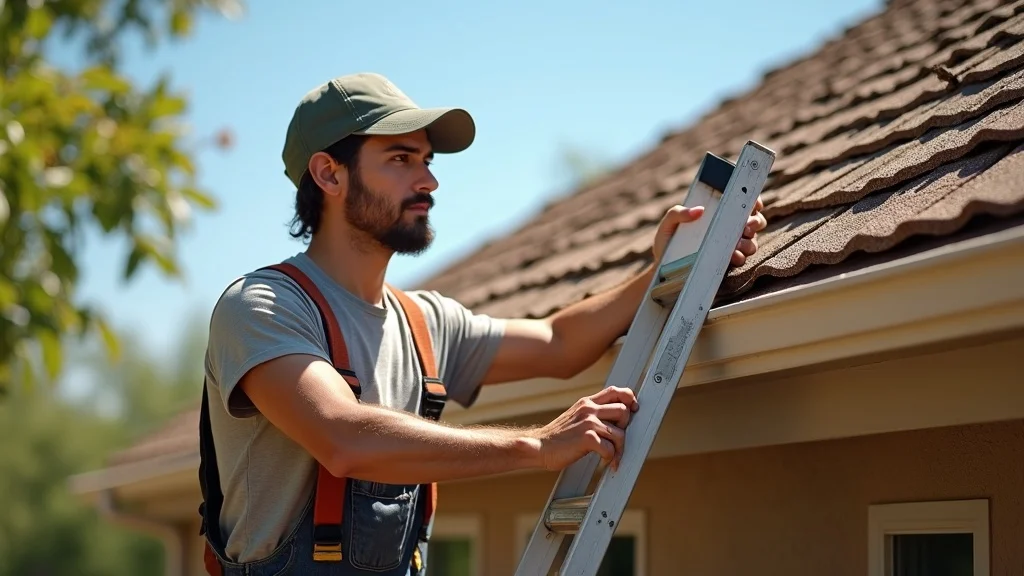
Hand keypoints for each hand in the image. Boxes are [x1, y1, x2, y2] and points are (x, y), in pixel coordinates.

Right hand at [530, 386, 638, 471]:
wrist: (539, 446)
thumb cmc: (558, 436)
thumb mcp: (576, 416)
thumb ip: (593, 412)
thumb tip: (618, 415)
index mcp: (587, 402)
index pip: (616, 391)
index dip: (629, 399)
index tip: (633, 410)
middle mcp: (589, 409)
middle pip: (624, 411)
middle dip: (625, 428)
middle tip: (615, 439)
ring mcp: (588, 423)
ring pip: (620, 433)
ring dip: (619, 449)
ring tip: (611, 456)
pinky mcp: (587, 439)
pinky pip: (610, 449)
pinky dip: (610, 458)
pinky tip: (603, 461)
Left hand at [652, 195, 766, 266]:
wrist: (663, 269)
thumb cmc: (666, 242)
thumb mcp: (668, 224)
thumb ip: (678, 213)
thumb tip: (699, 210)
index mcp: (717, 213)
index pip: (741, 203)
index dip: (752, 201)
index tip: (753, 204)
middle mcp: (727, 228)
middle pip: (754, 221)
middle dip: (755, 222)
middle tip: (746, 226)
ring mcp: (729, 245)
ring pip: (752, 241)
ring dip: (749, 241)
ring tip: (737, 244)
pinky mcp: (727, 262)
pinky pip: (743, 258)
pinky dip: (741, 256)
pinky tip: (733, 256)